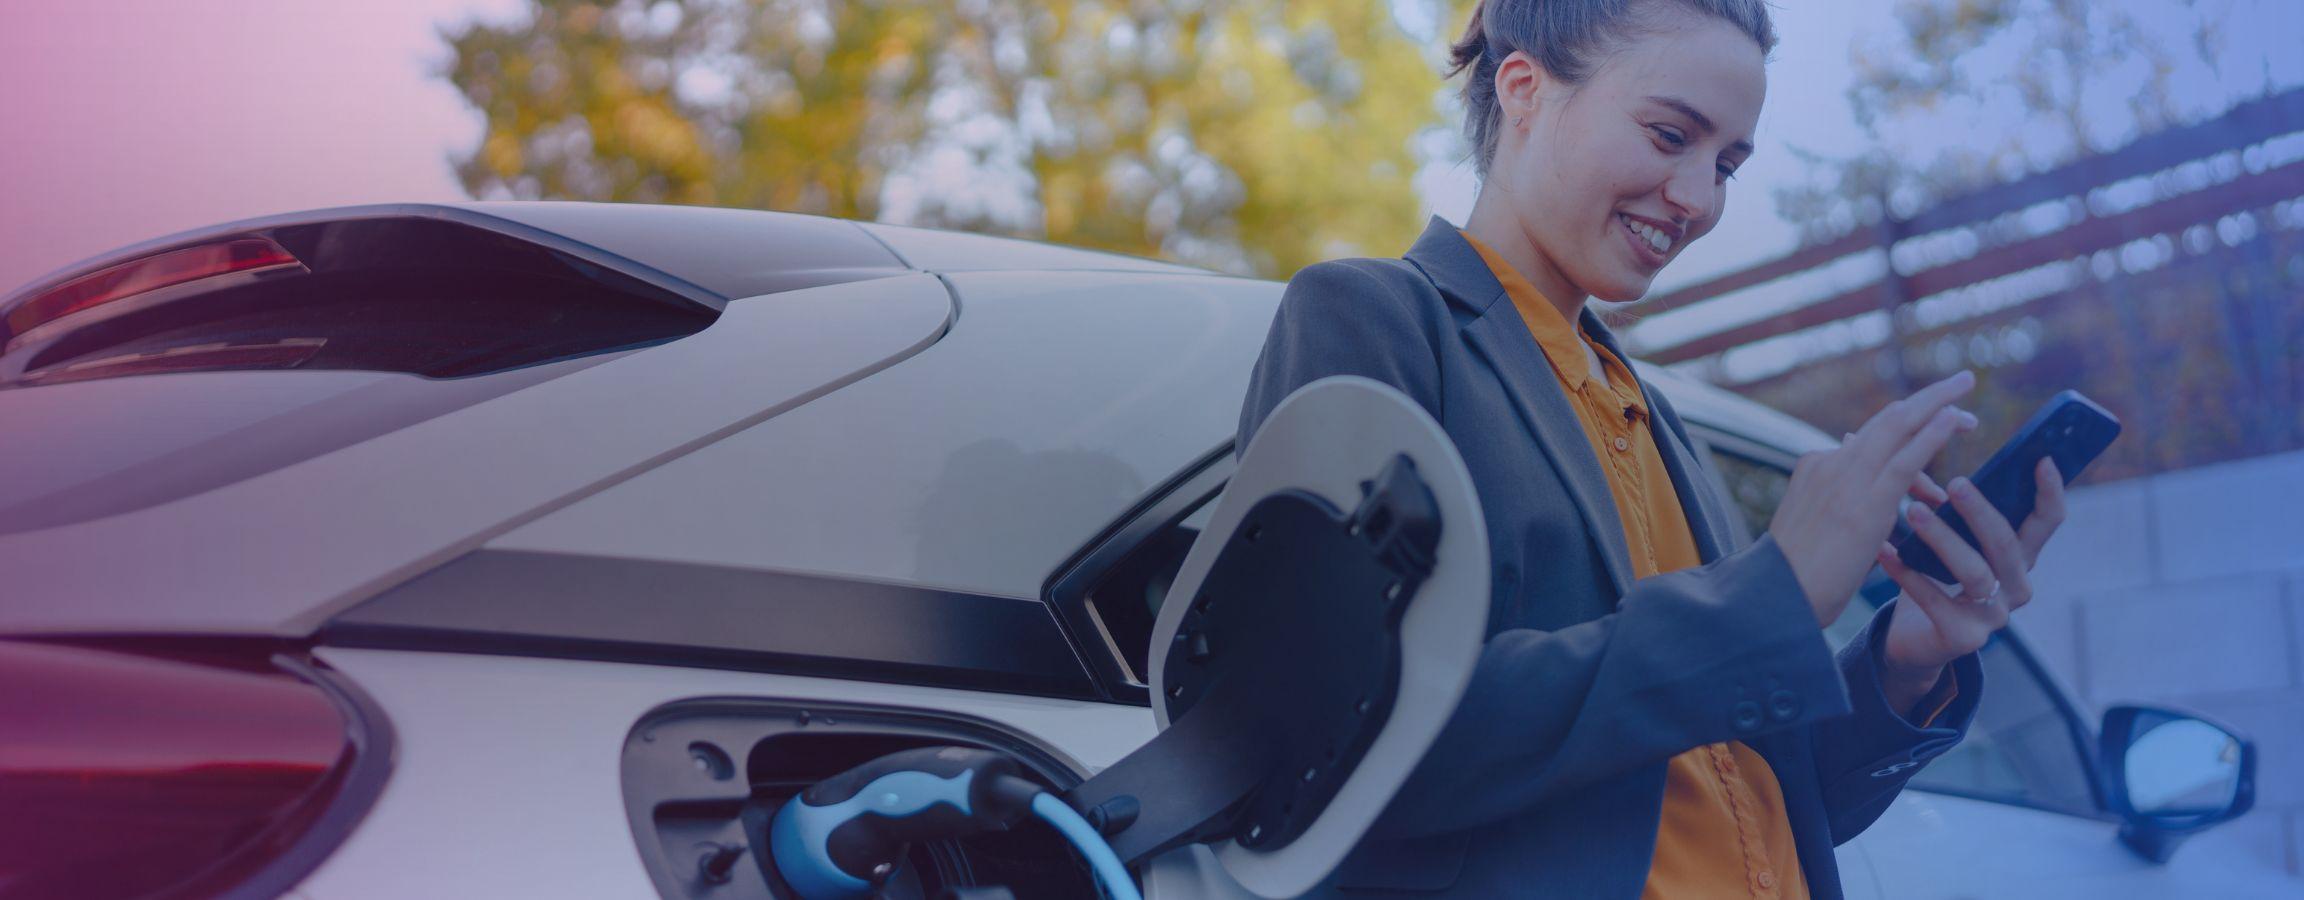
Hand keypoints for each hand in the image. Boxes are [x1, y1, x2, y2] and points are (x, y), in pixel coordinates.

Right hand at [1769, 371, 1978, 625]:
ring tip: (1969, 410)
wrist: (1777, 596)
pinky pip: (1905, 460)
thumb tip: (1866, 495)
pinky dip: (1931, 434)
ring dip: (1937, 406)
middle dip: (1927, 399)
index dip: (1906, 421)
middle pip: (1887, 419)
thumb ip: (1839, 501)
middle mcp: (1830, 463)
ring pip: (1897, 427)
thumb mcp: (1815, 526)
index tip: (1933, 419)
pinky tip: (1953, 420)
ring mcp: (1846, 480)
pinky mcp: (1866, 503)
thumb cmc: (1797, 575)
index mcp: (1816, 468)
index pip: (1870, 436)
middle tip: (1962, 383)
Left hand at [1875, 456, 2070, 699]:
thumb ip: (1952, 506)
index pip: (2047, 523)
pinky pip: (1934, 601)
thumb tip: (1926, 453)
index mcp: (2020, 558)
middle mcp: (2015, 587)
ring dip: (1943, 539)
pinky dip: (1906, 573)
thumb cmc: (1935, 579)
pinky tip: (1884, 551)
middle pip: (2007, 545)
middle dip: (1981, 512)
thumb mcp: (1951, 540)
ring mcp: (1993, 617)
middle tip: (1956, 483)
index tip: (2042, 458)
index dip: (2050, 492)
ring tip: (1912, 511)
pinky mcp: (1963, 638)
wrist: (1914, 640)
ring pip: (1974, 573)